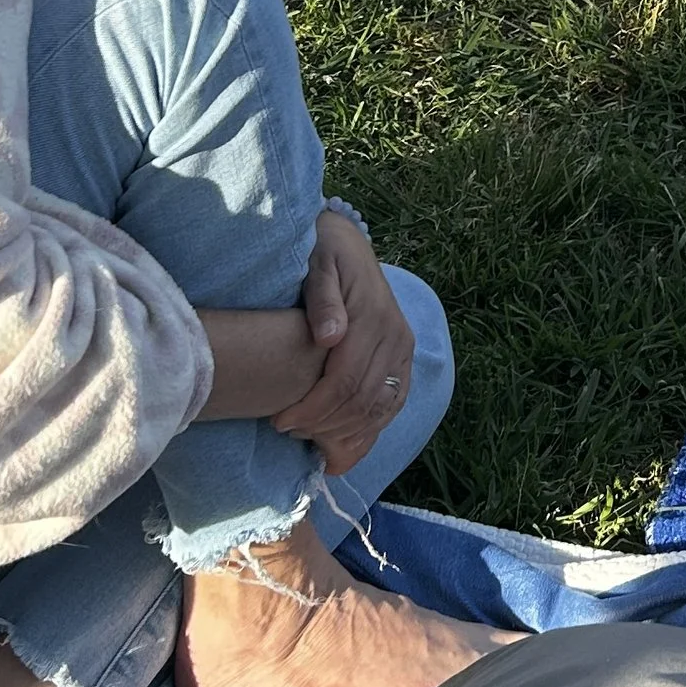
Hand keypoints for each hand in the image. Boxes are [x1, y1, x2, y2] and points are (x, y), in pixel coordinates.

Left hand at [271, 212, 417, 473]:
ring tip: (310, 438)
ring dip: (346, 433)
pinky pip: (393, 404)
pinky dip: (370, 429)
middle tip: (288, 430)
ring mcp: (404, 349)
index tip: (280, 421)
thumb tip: (328, 337)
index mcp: (374, 317)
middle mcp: (396, 336)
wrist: (347, 243)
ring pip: (382, 409)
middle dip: (324, 425)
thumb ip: (322, 299)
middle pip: (363, 401)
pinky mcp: (404, 358)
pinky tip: (343, 443)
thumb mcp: (316, 266)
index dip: (313, 408)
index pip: (346, 381)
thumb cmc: (321, 255)